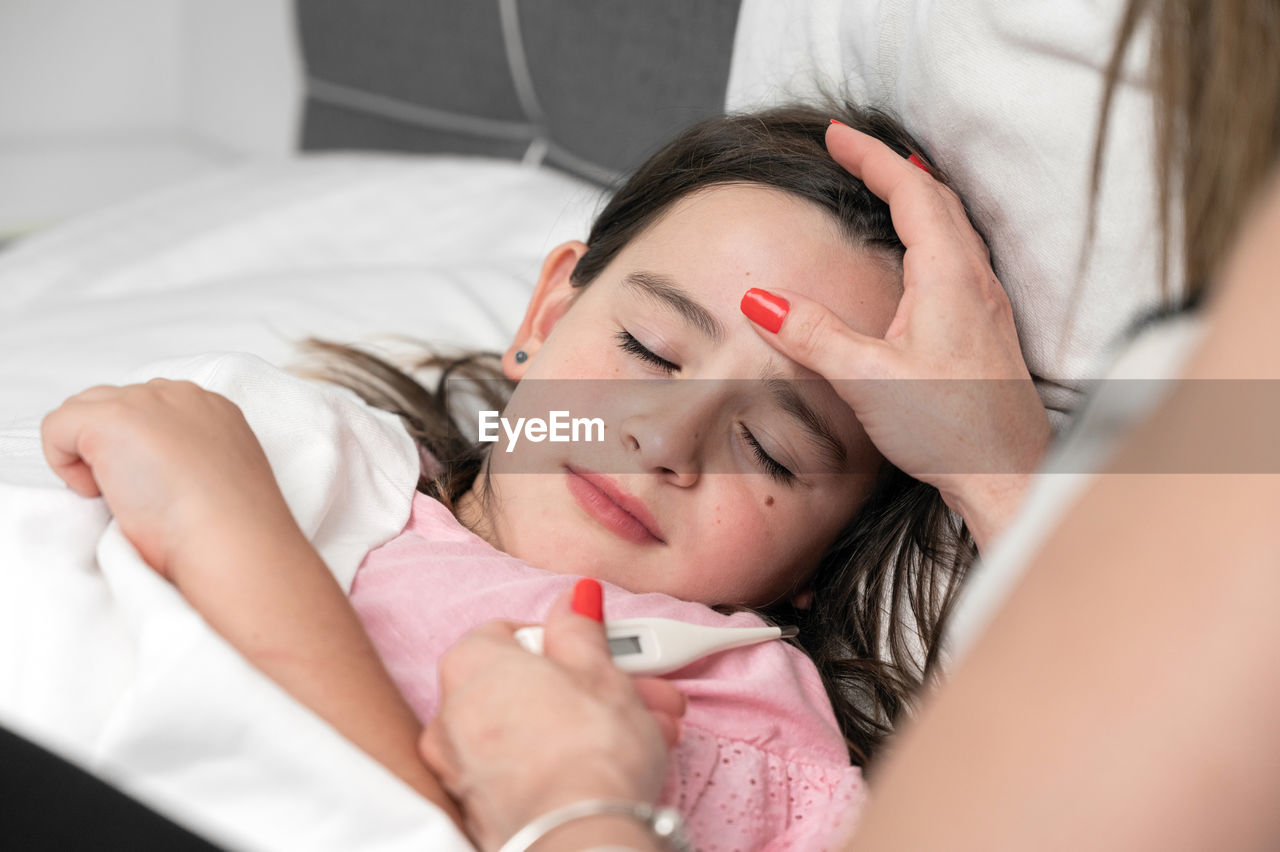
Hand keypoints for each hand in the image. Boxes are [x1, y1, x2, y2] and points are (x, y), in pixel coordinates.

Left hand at [40, 379, 289, 577]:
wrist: (230, 539)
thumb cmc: (228, 527)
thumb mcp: (220, 477)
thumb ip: (191, 458)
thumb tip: (150, 470)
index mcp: (213, 408)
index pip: (150, 410)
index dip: (139, 449)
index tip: (154, 487)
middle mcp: (180, 395)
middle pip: (115, 403)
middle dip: (111, 447)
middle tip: (136, 494)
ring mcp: (144, 401)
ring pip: (83, 412)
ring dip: (89, 453)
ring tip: (120, 494)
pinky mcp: (109, 417)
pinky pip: (57, 426)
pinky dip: (64, 463)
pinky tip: (100, 492)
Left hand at [420, 583, 685, 850]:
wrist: (582, 836)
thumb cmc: (589, 750)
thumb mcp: (599, 669)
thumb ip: (580, 629)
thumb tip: (573, 600)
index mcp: (472, 665)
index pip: (510, 634)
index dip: (562, 642)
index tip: (598, 652)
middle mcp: (453, 716)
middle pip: (527, 685)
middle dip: (591, 687)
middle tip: (638, 693)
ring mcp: (462, 770)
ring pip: (532, 731)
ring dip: (587, 726)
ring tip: (647, 734)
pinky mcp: (481, 810)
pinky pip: (526, 771)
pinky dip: (563, 765)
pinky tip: (611, 768)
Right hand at [742, 122, 1051, 549]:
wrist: (1011, 478)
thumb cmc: (951, 431)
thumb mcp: (868, 380)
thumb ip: (813, 336)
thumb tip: (760, 299)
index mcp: (948, 277)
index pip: (910, 191)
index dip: (870, 156)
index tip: (834, 134)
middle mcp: (975, 280)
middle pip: (937, 198)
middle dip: (890, 165)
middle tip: (850, 149)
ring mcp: (987, 304)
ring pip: (953, 225)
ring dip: (916, 195)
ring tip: (883, 185)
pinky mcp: (987, 330)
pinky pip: (960, 255)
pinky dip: (931, 230)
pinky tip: (917, 256)